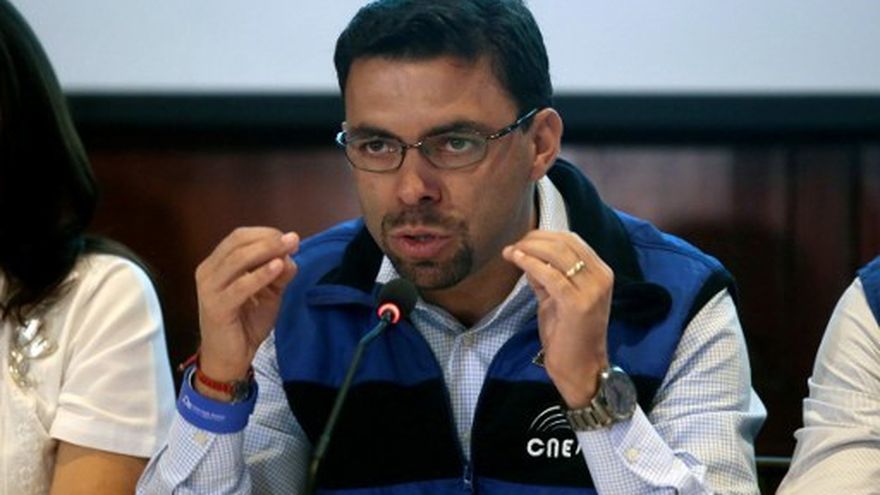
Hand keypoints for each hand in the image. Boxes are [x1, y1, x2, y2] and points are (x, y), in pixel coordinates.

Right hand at [194, 227, 298, 396]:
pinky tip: (277, 267)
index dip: (265, 234)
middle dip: (268, 239)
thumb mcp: (268, 293)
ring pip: (238, 259)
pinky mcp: (216, 307)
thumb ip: (278, 273)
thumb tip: (291, 255)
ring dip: (266, 251)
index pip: (239, 237)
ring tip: (288, 248)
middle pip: (238, 243)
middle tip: (292, 240)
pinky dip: (260, 274)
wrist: (229, 358)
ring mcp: (209, 288)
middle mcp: (207, 271)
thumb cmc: (246, 323)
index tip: (288, 238)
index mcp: (216, 264)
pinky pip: (240, 286)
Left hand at [502, 231, 612, 408]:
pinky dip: (531, 263)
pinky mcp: (578, 303)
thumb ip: (547, 276)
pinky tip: (517, 260)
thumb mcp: (557, 298)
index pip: (572, 240)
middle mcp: (601, 276)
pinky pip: (550, 275)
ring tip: (510, 252)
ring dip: (529, 249)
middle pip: (564, 242)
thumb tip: (527, 256)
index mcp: (600, 272)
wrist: (580, 368)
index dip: (544, 235)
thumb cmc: (568, 335)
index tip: (522, 241)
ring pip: (557, 254)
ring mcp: (592, 289)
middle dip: (534, 240)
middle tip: (513, 246)